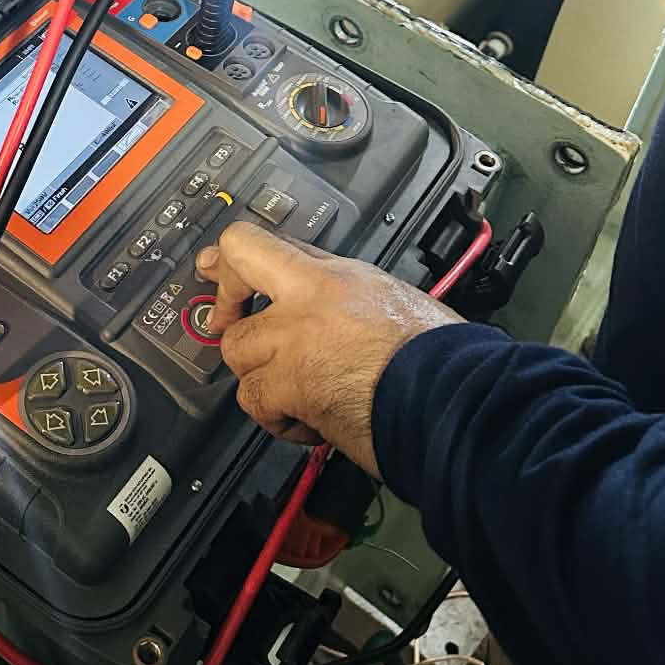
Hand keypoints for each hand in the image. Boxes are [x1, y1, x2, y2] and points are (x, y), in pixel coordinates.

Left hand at [194, 221, 460, 475]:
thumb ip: (336, 287)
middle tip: (250, 344)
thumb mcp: (384, 292)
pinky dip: (275, 417)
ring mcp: (294, 348)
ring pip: (239, 358)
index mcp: (327, 276)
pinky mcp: (293, 391)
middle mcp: (302, 305)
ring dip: (260, 378)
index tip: (213, 267)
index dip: (225, 260)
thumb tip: (313, 288)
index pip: (251, 244)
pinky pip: (256, 403)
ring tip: (292, 389)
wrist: (451, 392)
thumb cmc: (436, 349)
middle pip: (233, 311)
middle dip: (238, 331)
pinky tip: (305, 420)